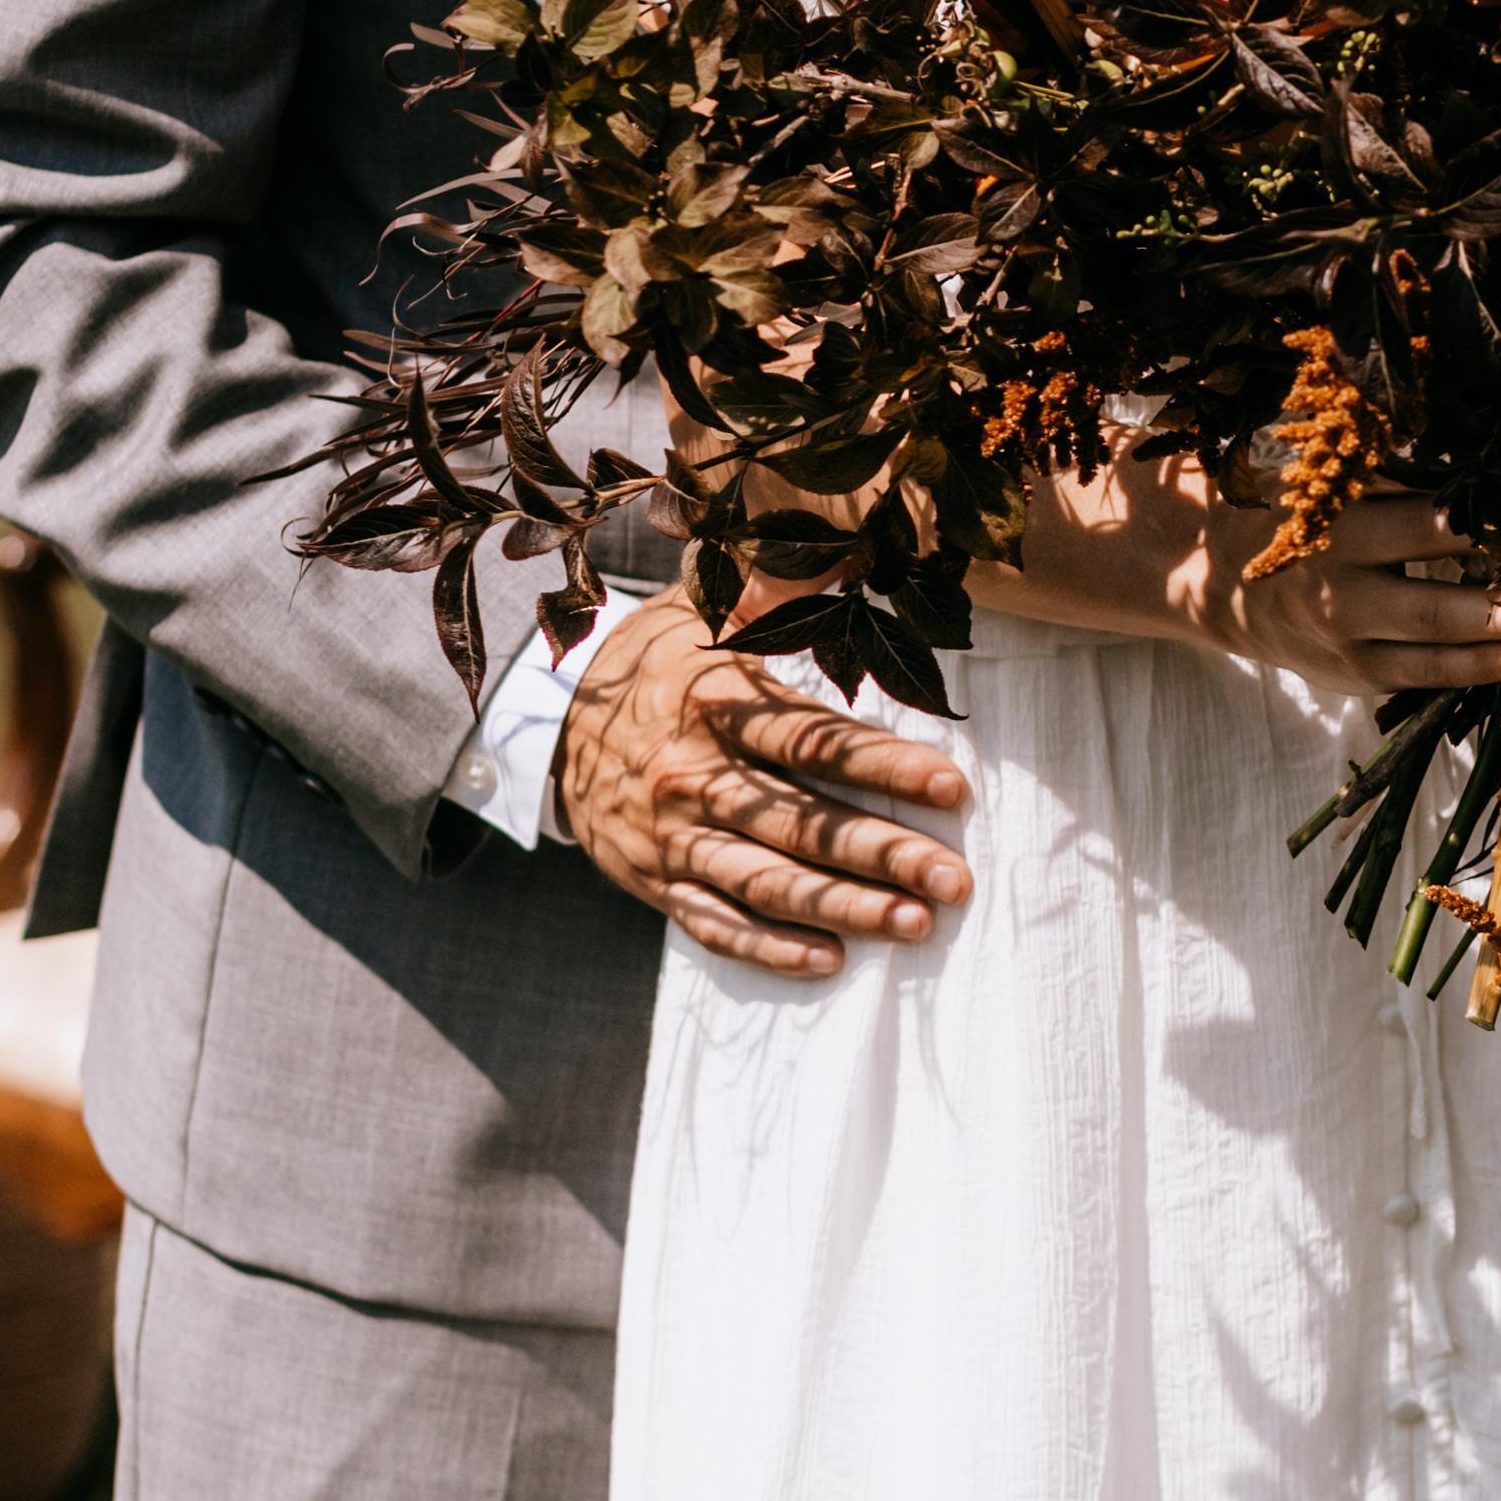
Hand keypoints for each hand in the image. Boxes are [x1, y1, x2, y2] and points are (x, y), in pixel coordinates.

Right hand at [558, 596, 969, 977]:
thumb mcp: (701, 606)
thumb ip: (775, 582)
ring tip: (915, 926)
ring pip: (765, 884)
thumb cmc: (655, 658)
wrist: (547, 725)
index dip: (882, 766)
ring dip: (843, 910)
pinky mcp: (653, 882)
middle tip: (954, 882)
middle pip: (799, 825)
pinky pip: (714, 924)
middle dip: (882, 855)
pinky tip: (831, 960)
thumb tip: (852, 540)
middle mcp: (689, 777)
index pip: (810, 742)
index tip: (952, 789)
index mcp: (710, 705)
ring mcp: (668, 838)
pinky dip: (770, 949)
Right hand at [1215, 493, 1500, 691]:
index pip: (1431, 528)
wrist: (1214, 578)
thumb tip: (1491, 474)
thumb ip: (1399, 483)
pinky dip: (1475, 671)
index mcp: (1341, 530)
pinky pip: (1423, 678)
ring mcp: (1348, 644)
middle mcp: (1343, 594)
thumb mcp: (1332, 484)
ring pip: (1437, 652)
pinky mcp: (1354, 677)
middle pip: (1441, 605)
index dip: (1494, 526)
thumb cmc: (1290, 512)